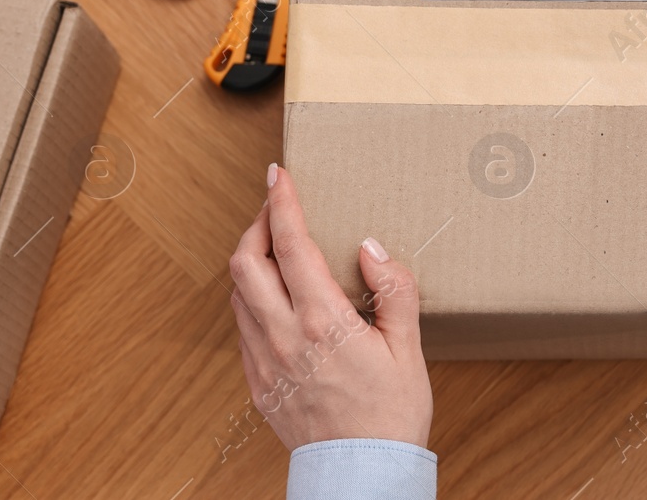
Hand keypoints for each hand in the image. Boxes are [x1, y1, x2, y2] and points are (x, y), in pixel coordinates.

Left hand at [227, 164, 432, 449]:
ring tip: (276, 247)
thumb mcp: (408, 347)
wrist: (362, 473)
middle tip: (276, 207)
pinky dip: (252, 297)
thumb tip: (371, 248)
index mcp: (322, 321)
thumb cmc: (391, 413)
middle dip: (256, 224)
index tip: (279, 176)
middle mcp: (284, 336)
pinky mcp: (257, 382)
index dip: (281, 202)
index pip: (289, 244)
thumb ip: (393, 290)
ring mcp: (264, 360)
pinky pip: (242, 326)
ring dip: (251, 260)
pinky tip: (276, 296)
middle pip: (245, 262)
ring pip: (238, 293)